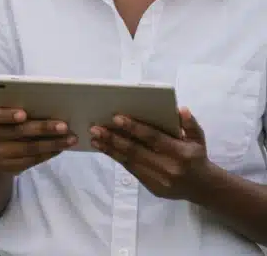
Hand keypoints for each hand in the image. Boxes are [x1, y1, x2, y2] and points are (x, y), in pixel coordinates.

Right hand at [0, 106, 76, 174]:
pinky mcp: (9, 167)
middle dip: (43, 128)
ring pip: (29, 148)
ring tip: (71, 139)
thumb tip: (50, 108)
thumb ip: (18, 110)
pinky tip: (61, 148)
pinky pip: (32, 160)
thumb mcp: (4, 115)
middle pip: (18, 131)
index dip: (8, 114)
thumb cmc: (4, 126)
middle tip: (64, 126)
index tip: (24, 114)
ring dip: (53, 143)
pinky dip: (49, 153)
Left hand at [91, 108, 211, 200]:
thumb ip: (189, 124)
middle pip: (136, 151)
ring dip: (110, 149)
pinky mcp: (152, 187)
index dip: (134, 128)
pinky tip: (106, 149)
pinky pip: (131, 170)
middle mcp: (168, 167)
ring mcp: (159, 180)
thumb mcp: (198, 139)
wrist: (204, 188)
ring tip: (94, 139)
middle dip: (113, 139)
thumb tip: (179, 109)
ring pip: (129, 162)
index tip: (116, 118)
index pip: (153, 138)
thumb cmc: (197, 157)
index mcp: (181, 153)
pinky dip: (117, 158)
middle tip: (95, 128)